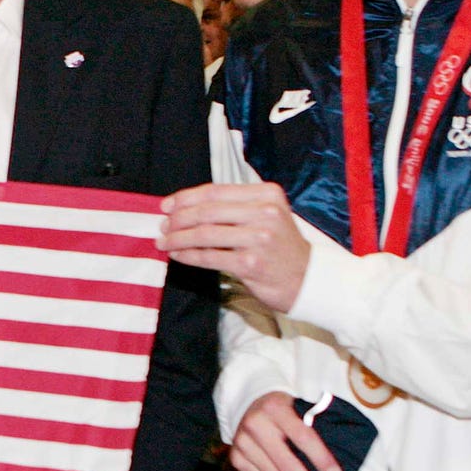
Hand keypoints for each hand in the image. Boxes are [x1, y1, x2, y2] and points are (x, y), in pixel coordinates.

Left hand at [157, 183, 310, 312]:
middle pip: (207, 211)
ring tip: (163, 241)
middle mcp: (265, 213)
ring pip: (205, 234)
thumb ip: (236, 207)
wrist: (308, 279)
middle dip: (178, 219)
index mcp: (267, 194)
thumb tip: (188, 207)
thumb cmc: (281, 248)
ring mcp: (259, 238)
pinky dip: (188, 255)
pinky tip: (177, 255)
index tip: (166, 205)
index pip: (216, 191)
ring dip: (178, 238)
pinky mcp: (251, 263)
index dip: (186, 197)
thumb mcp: (268, 216)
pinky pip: (209, 257)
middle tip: (162, 226)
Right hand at [229, 391, 339, 470]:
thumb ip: (313, 429)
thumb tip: (334, 469)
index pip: (303, 437)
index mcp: (275, 408)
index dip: (321, 459)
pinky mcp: (237, 458)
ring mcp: (242, 443)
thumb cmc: (285, 410)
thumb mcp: (298, 408)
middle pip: (287, 465)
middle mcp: (255, 425)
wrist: (251, 405)